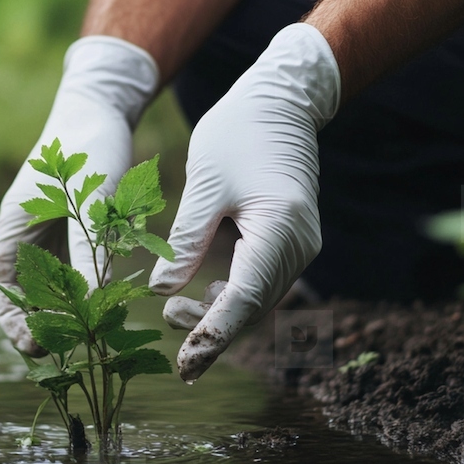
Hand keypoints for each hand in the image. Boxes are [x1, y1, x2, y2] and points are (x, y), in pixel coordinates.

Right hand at [0, 36, 158, 354]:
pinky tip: (108, 307)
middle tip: (68, 350)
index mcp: (13, 226)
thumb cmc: (89, 148)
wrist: (104, 110)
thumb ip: (88, 248)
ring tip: (89, 336)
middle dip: (41, 324)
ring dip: (65, 312)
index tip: (33, 343)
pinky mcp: (78, 233)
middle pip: (24, 293)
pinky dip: (87, 291)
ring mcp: (53, 235)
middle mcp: (28, 236)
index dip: (10, 319)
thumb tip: (91, 301)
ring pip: (51, 287)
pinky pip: (76, 272)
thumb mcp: (90, 200)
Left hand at [149, 23, 340, 380]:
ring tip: (174, 315)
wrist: (280, 100)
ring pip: (259, 299)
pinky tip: (201, 297)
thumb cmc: (238, 132)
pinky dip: (232, 296)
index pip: (244, 299)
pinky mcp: (290, 240)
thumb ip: (186, 240)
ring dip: (221, 315)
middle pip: (256, 308)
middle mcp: (299, 244)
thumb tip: (163, 293)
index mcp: (280, 229)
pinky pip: (261, 281)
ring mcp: (299, 244)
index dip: (212, 335)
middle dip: (215, 333)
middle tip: (175, 351)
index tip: (185, 363)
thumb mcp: (204, 185)